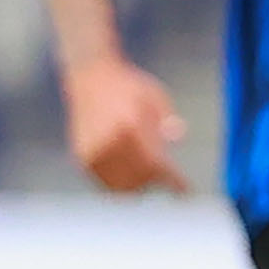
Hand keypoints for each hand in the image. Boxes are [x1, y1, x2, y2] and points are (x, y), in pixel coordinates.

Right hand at [62, 56, 187, 192]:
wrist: (90, 77)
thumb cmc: (128, 87)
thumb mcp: (155, 95)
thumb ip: (168, 118)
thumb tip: (179, 138)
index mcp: (129, 123)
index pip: (155, 163)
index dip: (172, 181)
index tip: (185, 191)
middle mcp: (109, 139)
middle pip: (140, 177)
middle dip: (156, 180)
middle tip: (166, 174)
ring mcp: (93, 150)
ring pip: (122, 185)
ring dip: (139, 185)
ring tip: (147, 171)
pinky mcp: (83, 156)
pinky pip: (106, 182)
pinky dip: (121, 183)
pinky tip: (130, 171)